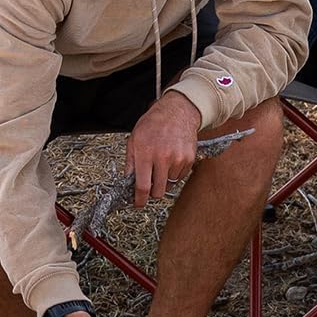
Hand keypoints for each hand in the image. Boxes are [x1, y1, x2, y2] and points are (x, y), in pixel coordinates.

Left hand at [127, 91, 203, 208]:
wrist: (177, 112)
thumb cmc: (153, 123)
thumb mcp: (134, 139)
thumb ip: (130, 163)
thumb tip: (128, 182)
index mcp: (146, 153)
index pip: (143, 186)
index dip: (139, 199)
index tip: (138, 204)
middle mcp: (163, 158)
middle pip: (158, 191)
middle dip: (152, 192)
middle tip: (149, 183)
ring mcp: (178, 159)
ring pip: (169, 185)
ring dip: (163, 181)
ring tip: (161, 164)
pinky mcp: (189, 160)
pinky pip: (179, 177)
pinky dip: (173, 174)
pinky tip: (170, 160)